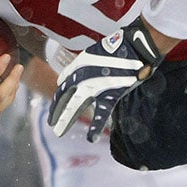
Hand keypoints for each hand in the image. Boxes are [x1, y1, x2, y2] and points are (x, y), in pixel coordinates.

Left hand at [49, 19, 161, 141]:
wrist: (134, 47)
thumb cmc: (116, 48)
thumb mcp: (91, 54)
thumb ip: (75, 67)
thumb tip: (61, 79)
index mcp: (78, 68)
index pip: (63, 88)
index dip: (57, 101)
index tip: (55, 110)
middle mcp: (82, 78)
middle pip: (64, 98)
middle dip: (56, 112)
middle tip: (52, 125)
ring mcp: (94, 87)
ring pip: (75, 106)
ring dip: (66, 120)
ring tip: (58, 132)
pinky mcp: (110, 94)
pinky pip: (102, 114)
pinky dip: (96, 127)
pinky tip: (91, 139)